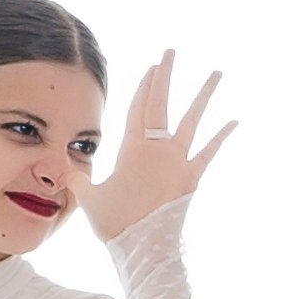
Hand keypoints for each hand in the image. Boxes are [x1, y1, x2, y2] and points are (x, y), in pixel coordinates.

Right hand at [82, 52, 231, 241]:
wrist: (144, 246)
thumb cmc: (116, 222)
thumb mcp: (89, 199)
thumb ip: (79, 180)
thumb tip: (64, 170)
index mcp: (131, 149)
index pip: (137, 108)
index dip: (144, 86)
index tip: (151, 67)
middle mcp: (157, 148)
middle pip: (161, 104)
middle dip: (165, 76)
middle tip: (170, 52)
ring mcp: (178, 161)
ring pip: (192, 120)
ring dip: (204, 95)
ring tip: (217, 73)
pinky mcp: (192, 177)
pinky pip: (209, 152)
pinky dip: (222, 136)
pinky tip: (234, 120)